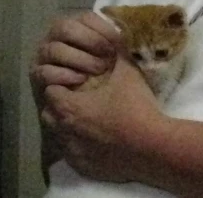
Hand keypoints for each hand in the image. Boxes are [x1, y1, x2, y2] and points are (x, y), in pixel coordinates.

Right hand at [29, 10, 119, 109]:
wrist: (80, 102)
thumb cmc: (102, 72)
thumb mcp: (112, 55)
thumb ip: (118, 42)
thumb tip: (129, 31)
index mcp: (75, 25)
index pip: (86, 17)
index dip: (103, 28)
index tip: (118, 43)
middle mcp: (55, 35)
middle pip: (64, 27)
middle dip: (90, 40)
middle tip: (108, 56)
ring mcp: (43, 54)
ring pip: (55, 49)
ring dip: (80, 59)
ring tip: (98, 70)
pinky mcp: (37, 75)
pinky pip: (45, 72)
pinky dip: (65, 75)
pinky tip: (80, 80)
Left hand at [40, 52, 164, 183]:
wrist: (153, 146)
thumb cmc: (135, 106)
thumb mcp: (127, 72)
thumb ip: (117, 52)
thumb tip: (116, 36)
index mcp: (68, 106)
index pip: (50, 90)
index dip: (62, 82)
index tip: (78, 80)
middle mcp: (64, 131)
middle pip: (49, 114)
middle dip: (61, 105)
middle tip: (82, 98)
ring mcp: (73, 152)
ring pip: (59, 136)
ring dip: (68, 126)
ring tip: (90, 119)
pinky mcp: (84, 167)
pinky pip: (72, 155)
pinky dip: (80, 146)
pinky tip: (98, 139)